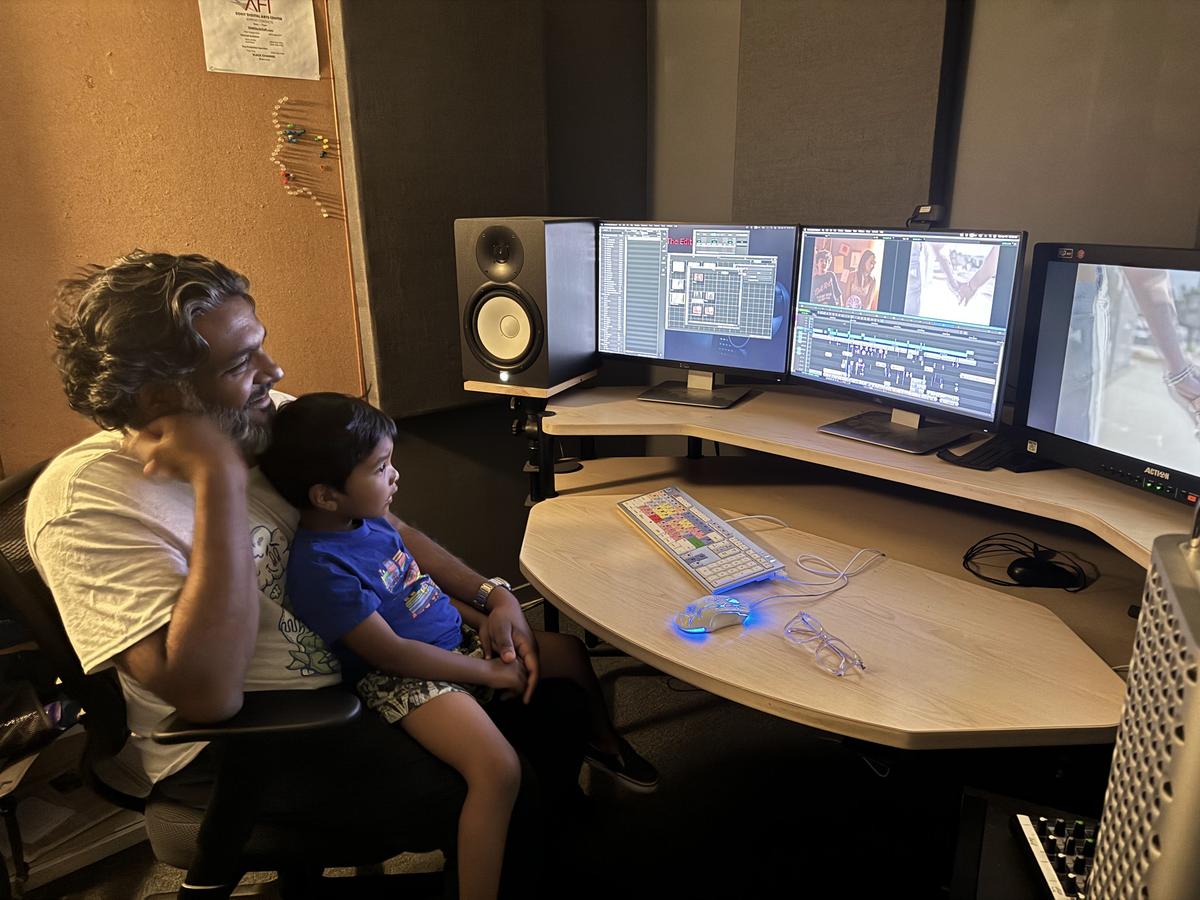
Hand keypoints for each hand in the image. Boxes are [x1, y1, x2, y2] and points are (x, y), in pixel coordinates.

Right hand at [125, 414, 243, 483]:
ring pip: (186, 445)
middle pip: (171, 436)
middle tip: (152, 470)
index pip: (153, 426)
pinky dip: (192, 460)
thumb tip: (125, 439)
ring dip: (174, 459)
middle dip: (159, 454)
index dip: (143, 441)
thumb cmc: (185, 460)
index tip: (140, 457)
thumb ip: (139, 446)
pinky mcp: (226, 446)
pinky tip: (188, 473)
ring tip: (169, 474)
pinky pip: (202, 451)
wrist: (222, 473)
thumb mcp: (156, 454)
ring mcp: (214, 432)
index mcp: (180, 418)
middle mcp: (197, 420)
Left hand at [482, 590, 538, 702]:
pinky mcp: (520, 649)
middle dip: (525, 689)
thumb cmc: (502, 616)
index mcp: (528, 646)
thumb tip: (510, 660)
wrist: (503, 605)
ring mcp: (526, 649)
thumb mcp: (500, 629)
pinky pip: (521, 665)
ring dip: (520, 683)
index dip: (531, 686)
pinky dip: (515, 675)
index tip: (526, 700)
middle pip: (532, 674)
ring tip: (508, 695)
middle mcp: (530, 649)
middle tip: (513, 700)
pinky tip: (505, 681)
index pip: (534, 670)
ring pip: (526, 670)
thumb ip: (505, 644)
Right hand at [482, 656, 527, 698]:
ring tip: (503, 696)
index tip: (505, 687)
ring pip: (523, 686)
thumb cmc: (486, 670)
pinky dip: (511, 695)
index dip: (514, 682)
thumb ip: (508, 673)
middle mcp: (519, 664)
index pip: (521, 672)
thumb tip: (513, 685)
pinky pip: (519, 691)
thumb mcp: (500, 668)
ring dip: (513, 693)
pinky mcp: (517, 680)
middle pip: (524, 679)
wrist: (482, 670)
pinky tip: (502, 697)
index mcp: (515, 659)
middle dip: (515, 688)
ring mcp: (519, 672)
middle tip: (505, 694)